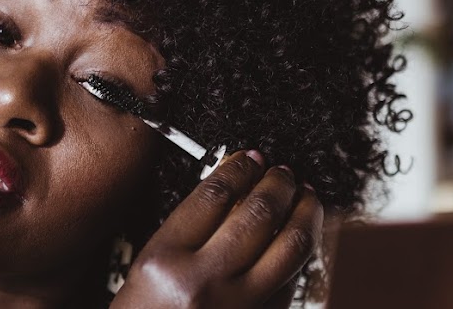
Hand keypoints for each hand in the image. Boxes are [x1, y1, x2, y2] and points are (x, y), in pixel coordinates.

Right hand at [109, 151, 323, 308]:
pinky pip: (291, 283)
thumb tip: (234, 192)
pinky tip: (300, 240)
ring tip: (305, 198)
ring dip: (305, 214)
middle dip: (279, 184)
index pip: (214, 195)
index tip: (250, 158)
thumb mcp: (147, 268)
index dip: (239, 169)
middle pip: (258, 214)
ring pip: (290, 247)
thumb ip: (188, 230)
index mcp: (165, 259)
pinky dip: (300, 256)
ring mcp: (236, 308)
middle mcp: (203, 282)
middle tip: (284, 173)